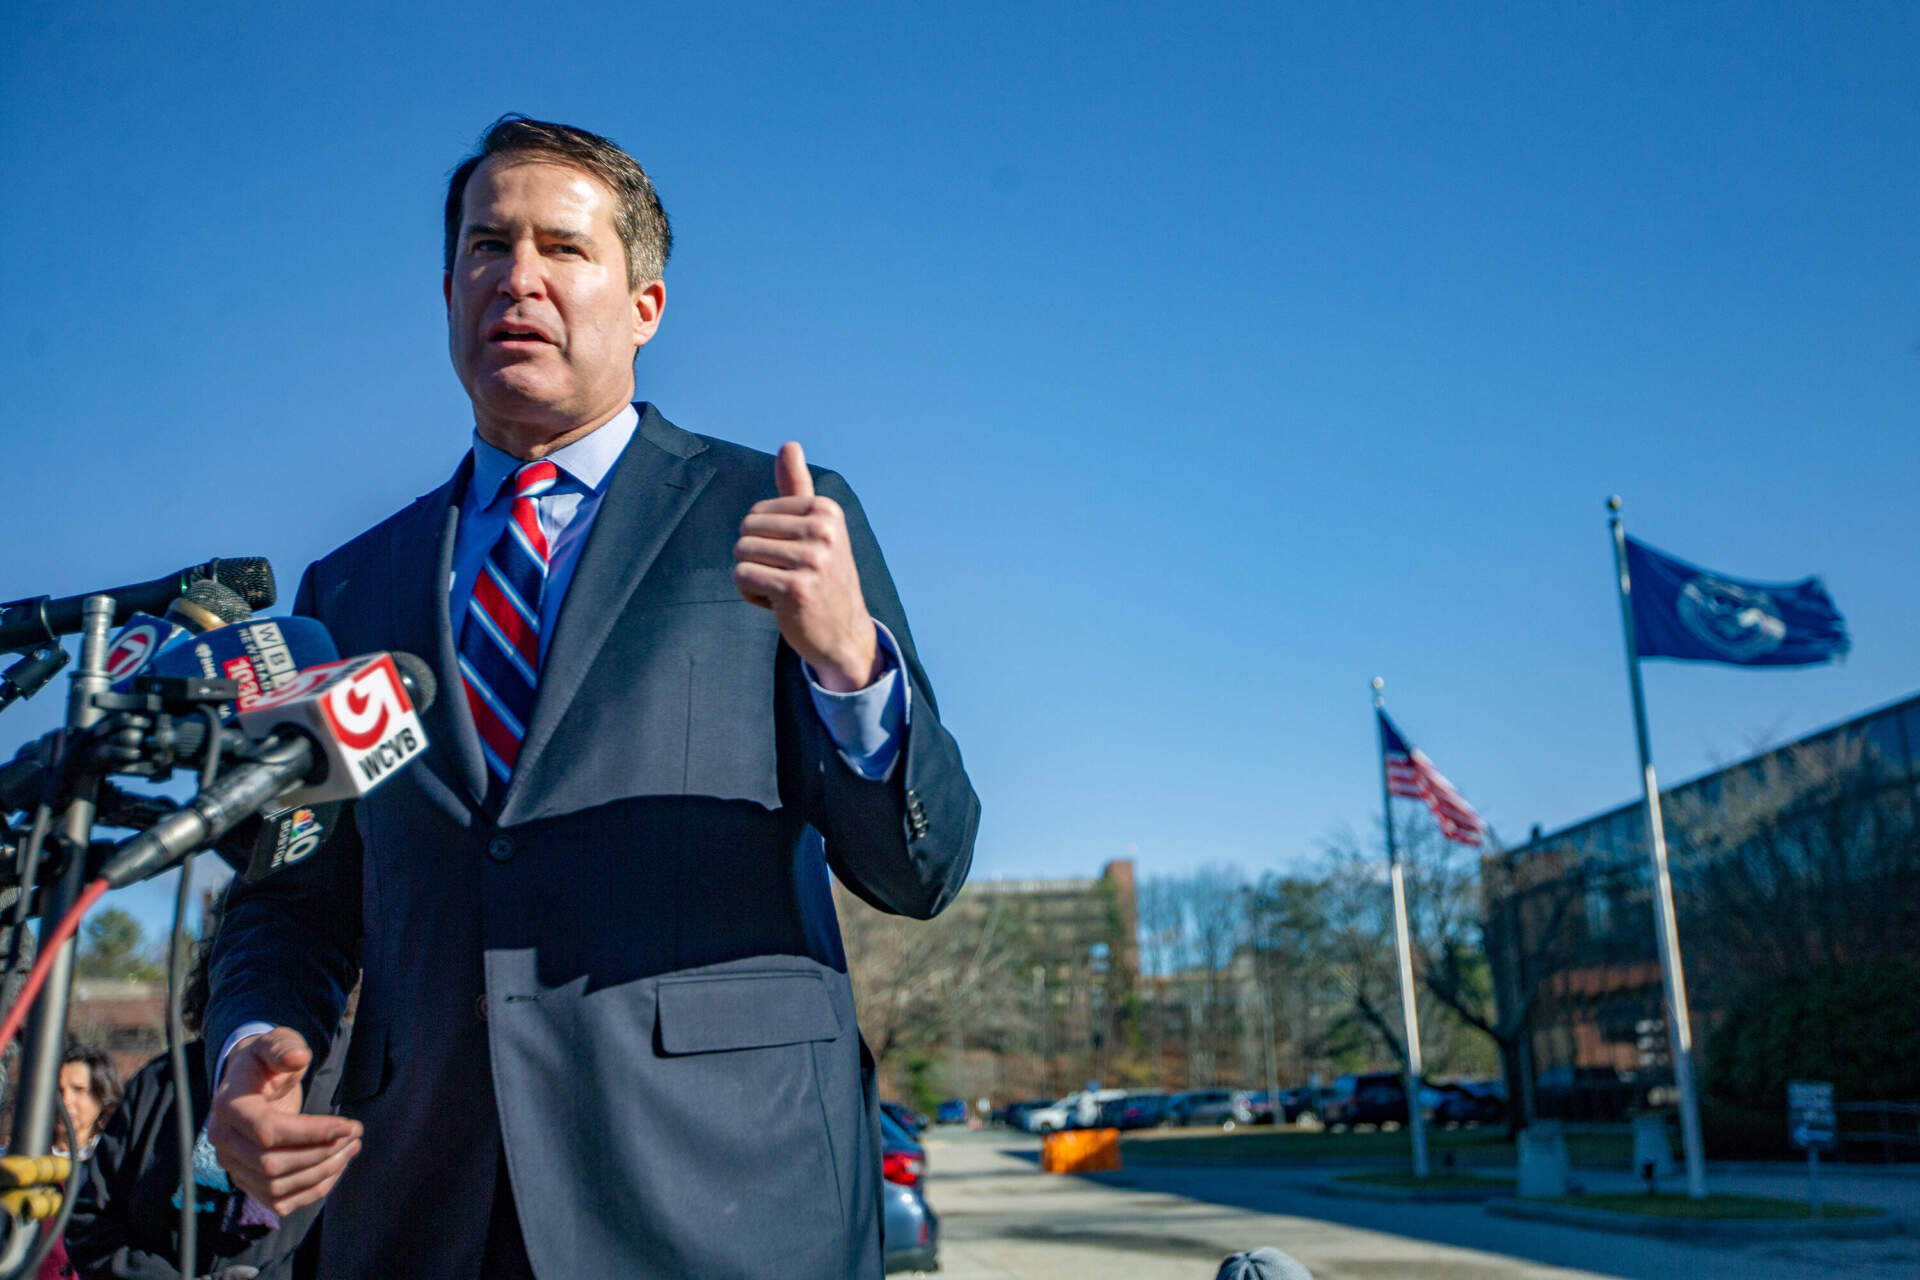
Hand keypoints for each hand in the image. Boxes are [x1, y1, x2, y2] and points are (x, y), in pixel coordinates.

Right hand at [206, 1027, 361, 1215]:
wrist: (250, 1083)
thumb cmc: (267, 1061)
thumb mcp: (275, 1042)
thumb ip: (284, 1047)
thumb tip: (298, 1058)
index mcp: (228, 1105)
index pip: (266, 1131)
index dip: (310, 1132)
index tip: (349, 1125)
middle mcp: (223, 1140)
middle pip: (271, 1164)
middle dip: (321, 1152)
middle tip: (356, 1134)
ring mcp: (232, 1164)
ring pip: (276, 1187)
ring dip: (322, 1172)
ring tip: (353, 1147)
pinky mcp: (247, 1181)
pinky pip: (278, 1200)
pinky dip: (312, 1190)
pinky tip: (337, 1167)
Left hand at [733, 441, 879, 690]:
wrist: (844, 634)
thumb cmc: (822, 578)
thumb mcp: (816, 529)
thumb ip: (798, 487)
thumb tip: (788, 444)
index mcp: (826, 510)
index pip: (758, 511)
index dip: (765, 539)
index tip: (795, 559)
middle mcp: (823, 530)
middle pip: (746, 530)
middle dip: (756, 558)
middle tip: (788, 576)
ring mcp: (812, 559)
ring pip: (741, 554)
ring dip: (753, 577)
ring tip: (783, 589)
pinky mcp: (796, 588)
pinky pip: (743, 577)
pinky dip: (752, 594)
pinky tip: (779, 604)